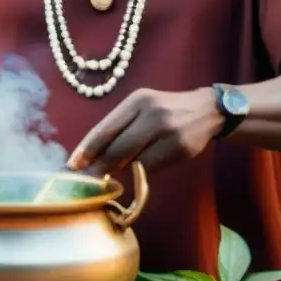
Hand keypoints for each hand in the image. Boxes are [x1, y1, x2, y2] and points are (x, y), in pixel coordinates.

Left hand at [68, 88, 223, 173]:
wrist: (207, 111)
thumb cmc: (164, 111)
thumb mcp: (141, 108)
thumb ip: (119, 127)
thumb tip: (91, 157)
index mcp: (137, 100)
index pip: (105, 128)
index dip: (87, 149)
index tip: (72, 165)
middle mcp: (152, 113)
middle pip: (118, 147)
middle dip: (99, 166)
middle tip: (85, 180)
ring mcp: (169, 131)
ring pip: (134, 160)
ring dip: (119, 170)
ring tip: (109, 175)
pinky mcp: (181, 149)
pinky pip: (151, 167)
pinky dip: (139, 172)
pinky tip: (136, 171)